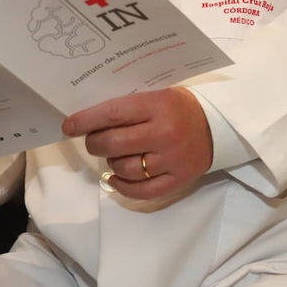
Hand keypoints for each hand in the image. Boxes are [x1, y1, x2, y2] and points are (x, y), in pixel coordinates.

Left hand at [63, 87, 212, 199]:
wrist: (218, 125)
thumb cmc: (180, 106)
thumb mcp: (157, 95)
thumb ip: (128, 106)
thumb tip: (89, 119)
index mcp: (158, 106)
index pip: (112, 114)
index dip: (86, 121)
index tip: (69, 125)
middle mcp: (164, 133)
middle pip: (114, 143)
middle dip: (95, 143)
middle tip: (93, 141)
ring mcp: (171, 159)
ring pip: (125, 168)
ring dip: (111, 162)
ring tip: (114, 154)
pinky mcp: (178, 179)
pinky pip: (142, 191)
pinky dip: (123, 186)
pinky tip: (116, 177)